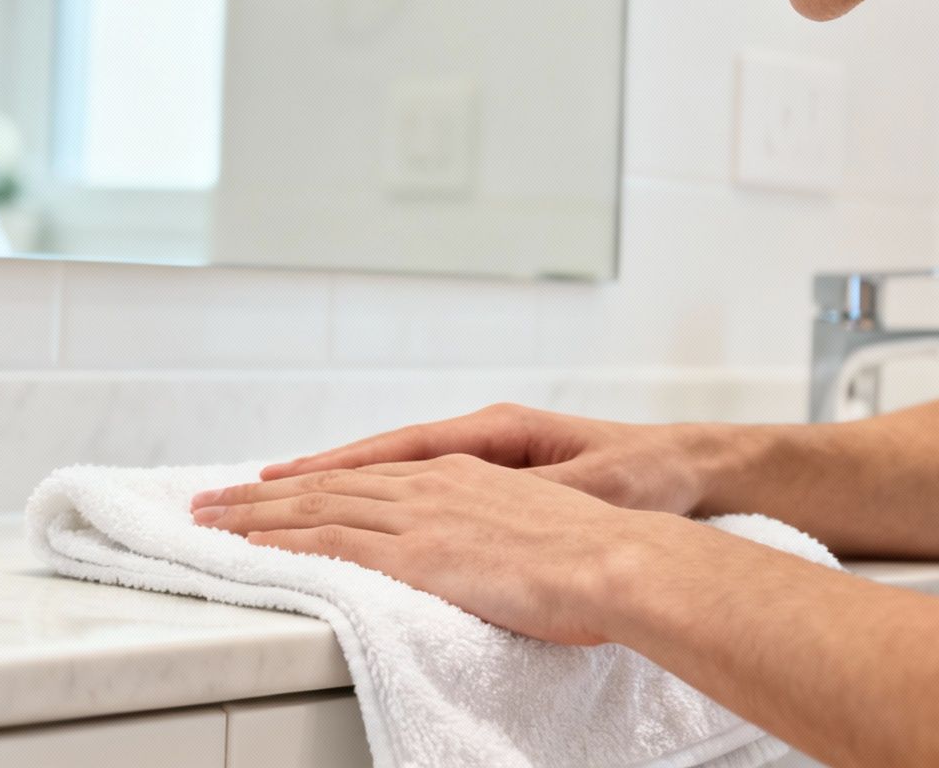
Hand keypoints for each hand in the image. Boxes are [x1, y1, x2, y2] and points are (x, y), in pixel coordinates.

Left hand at [190, 454, 691, 645]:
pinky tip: (248, 546)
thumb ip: (496, 533)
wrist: (627, 556)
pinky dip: (284, 541)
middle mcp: (432, 483)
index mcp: (462, 473)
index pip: (369, 475)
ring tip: (208, 519)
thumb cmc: (605, 552)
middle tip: (210, 500)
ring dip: (255, 513)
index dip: (316, 481)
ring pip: (316, 507)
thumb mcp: (540, 526)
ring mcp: (422, 514)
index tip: (273, 487)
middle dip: (263, 494)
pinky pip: (332, 541)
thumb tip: (479, 556)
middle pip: (328, 484)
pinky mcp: (419, 551)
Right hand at [262, 403, 720, 516]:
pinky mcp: (493, 474)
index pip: (398, 450)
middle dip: (311, 474)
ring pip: (389, 470)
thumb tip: (497, 507)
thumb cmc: (648, 476)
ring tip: (270, 494)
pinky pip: (413, 483)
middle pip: (378, 458)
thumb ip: (540, 496)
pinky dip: (369, 492)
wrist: (692, 468)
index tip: (281, 481)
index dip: (338, 468)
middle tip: (247, 489)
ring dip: (331, 482)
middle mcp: (481, 438)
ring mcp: (483, 454)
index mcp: (497, 432)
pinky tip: (341, 504)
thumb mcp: (596, 487)